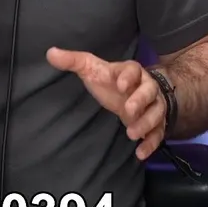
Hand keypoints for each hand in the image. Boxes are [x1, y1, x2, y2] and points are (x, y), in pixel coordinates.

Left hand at [47, 47, 165, 159]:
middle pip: (149, 91)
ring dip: (146, 123)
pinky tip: (140, 153)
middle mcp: (146, 87)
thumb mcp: (91, 69)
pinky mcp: (155, 123)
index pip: (133, 70)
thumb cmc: (110, 80)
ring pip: (156, 113)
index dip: (128, 76)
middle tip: (128, 111)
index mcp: (131, 71)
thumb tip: (50, 53)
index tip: (120, 85)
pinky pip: (158, 132)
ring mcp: (152, 105)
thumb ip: (73, 61)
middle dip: (140, 101)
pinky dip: (151, 143)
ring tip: (132, 134)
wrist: (134, 91)